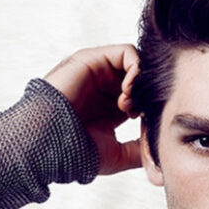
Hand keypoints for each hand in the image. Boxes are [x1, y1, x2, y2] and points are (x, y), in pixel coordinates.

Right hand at [44, 45, 141, 175]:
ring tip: (129, 105)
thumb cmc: (77, 151)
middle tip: (137, 116)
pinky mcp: (93, 59)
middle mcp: (106, 88)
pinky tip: (128, 92)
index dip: (150, 109)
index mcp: (111, 109)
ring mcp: (99, 73)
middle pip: (142, 80)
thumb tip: (159, 150)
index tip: (144, 126)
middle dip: (146, 96)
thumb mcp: (117, 155)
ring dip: (141, 84)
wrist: (49, 142)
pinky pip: (127, 53)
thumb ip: (139, 150)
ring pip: (137, 65)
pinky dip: (136, 70)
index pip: (142, 98)